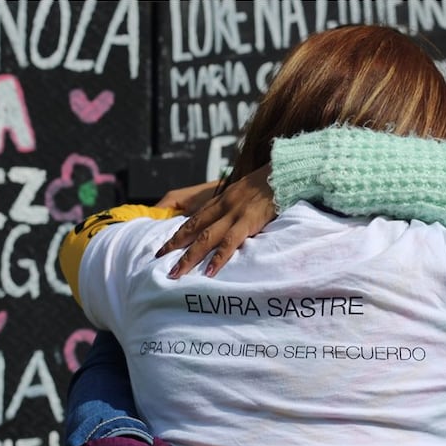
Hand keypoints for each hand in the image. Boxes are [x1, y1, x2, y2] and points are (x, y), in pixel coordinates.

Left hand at [155, 165, 276, 277]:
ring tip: (176, 272)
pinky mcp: (248, 221)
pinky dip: (218, 258)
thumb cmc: (270, 185)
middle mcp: (223, 206)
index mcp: (222, 200)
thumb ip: (236, 206)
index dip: (178, 233)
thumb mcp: (247, 192)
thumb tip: (230, 224)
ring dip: (189, 256)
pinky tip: (209, 272)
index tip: (165, 246)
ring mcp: (234, 213)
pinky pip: (230, 242)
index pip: (194, 218)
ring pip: (205, 237)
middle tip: (159, 259)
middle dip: (174, 245)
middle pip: (193, 228)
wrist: (286, 173)